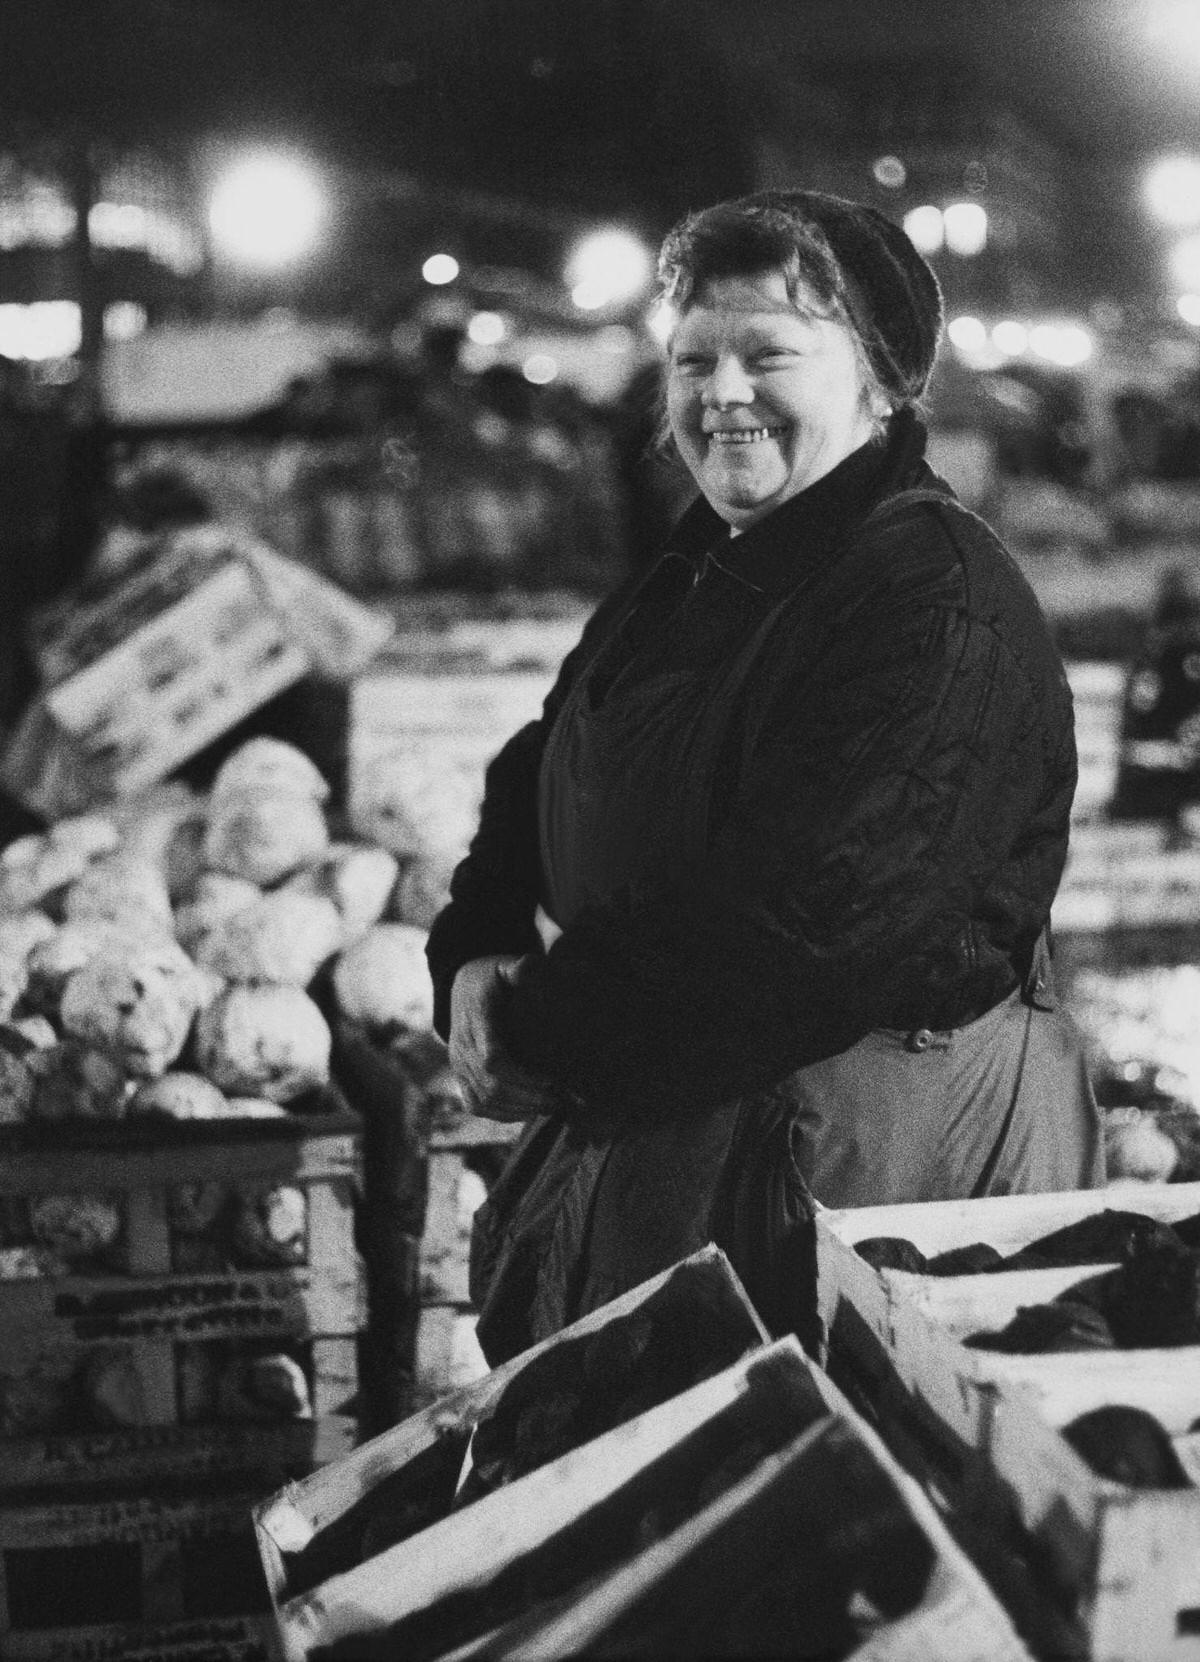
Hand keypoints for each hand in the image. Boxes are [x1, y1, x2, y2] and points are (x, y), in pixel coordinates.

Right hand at [448, 954, 559, 1121]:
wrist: (459, 987)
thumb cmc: (490, 977)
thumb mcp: (503, 965)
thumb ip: (519, 967)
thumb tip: (533, 966)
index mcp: (476, 1021)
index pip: (493, 1058)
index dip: (522, 1075)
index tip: (550, 1079)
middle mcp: (463, 1047)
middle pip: (493, 1086)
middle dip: (528, 1097)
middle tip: (560, 1100)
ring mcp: (458, 1065)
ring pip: (485, 1100)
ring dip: (519, 1108)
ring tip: (550, 1107)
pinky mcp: (459, 1077)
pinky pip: (475, 1105)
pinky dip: (501, 1114)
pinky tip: (526, 1112)